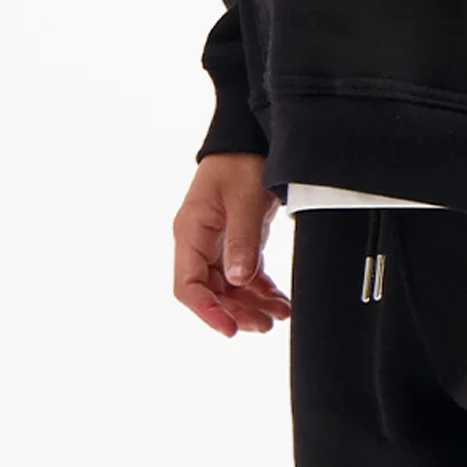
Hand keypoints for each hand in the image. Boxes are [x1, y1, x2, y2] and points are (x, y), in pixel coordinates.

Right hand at [173, 153, 292, 337]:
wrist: (250, 137)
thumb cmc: (241, 161)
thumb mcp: (243, 198)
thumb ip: (241, 240)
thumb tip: (239, 280)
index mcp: (190, 232)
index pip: (189, 286)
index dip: (207, 312)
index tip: (230, 329)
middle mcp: (198, 242)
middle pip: (210, 292)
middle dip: (237, 312)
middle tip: (265, 325)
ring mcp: (216, 243)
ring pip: (229, 287)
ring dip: (251, 304)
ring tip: (278, 316)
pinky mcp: (235, 241)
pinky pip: (244, 274)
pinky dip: (260, 289)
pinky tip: (278, 301)